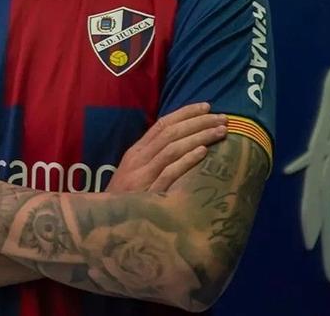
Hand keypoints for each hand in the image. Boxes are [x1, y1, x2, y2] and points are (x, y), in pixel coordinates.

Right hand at [107, 102, 227, 192]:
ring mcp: (143, 175)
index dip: (185, 113)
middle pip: (171, 132)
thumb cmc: (125, 199)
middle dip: (198, 122)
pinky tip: (203, 152)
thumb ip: (153, 159)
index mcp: (137, 151)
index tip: (207, 106)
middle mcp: (139, 159)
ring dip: (199, 136)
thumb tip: (181, 145)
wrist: (106, 224)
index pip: (162, 124)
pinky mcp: (148, 193)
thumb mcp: (135, 173)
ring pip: (173, 147)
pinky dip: (187, 159)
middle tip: (223, 117)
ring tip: (220, 131)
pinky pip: (170, 172)